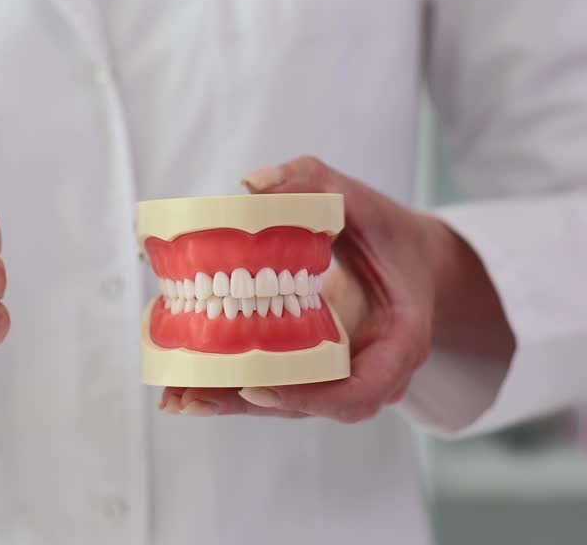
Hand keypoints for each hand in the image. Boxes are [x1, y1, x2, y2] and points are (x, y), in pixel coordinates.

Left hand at [159, 156, 510, 421]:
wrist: (411, 264)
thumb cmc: (390, 235)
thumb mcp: (363, 202)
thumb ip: (315, 181)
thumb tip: (252, 184)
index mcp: (401, 341)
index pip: (360, 388)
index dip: (308, 394)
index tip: (256, 384)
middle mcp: (374, 374)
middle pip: (310, 404)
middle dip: (247, 402)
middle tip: (190, 394)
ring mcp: (344, 380)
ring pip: (286, 403)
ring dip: (229, 402)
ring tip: (175, 395)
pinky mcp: (315, 375)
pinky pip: (275, 386)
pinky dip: (231, 387)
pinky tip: (183, 385)